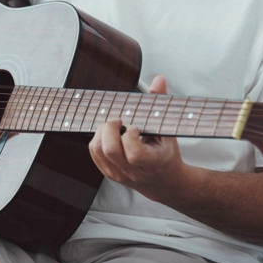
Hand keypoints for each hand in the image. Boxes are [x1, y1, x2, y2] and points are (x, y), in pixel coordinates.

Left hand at [88, 75, 186, 199]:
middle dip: (110, 128)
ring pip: (98, 150)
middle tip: (119, 121)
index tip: (135, 127)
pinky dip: (98, 139)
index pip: (134, 154)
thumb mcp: (168, 130)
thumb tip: (159, 80)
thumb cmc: (166, 155)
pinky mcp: (108, 173)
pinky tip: (110, 135)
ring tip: (114, 127)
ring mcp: (118, 174)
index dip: (130, 136)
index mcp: (152, 163)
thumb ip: (160, 104)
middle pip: (110, 150)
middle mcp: (133, 171)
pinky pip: (94, 153)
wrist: (164, 182)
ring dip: (102, 132)